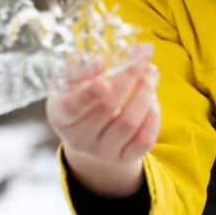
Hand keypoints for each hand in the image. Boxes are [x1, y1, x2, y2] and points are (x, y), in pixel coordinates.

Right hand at [46, 44, 160, 196]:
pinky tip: (152, 96)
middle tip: (141, 57)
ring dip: (144, 93)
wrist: (88, 137)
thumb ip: (81, 72)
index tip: (103, 74)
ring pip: (129, 123)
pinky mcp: (125, 157)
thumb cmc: (79, 102)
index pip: (73, 106)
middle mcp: (80, 139)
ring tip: (151, 71)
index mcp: (62, 117)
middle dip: (127, 78)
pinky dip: (153, 116)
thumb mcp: (71, 87)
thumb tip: (99, 61)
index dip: (88, 92)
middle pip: (106, 109)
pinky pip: (145, 139)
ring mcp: (104, 151)